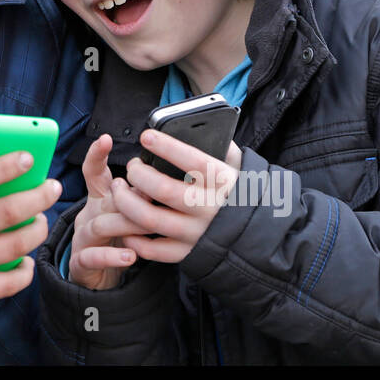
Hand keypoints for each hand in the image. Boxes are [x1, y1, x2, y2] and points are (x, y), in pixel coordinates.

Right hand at [0, 149, 62, 322]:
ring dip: (35, 230)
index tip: (27, 156)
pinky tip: (25, 262)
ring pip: (11, 246)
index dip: (4, 166)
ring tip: (41, 220)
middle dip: (37, 196)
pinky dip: (22, 274)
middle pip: (4, 211)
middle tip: (52, 187)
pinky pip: (2, 285)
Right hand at [67, 134, 147, 289]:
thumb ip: (139, 197)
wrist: (98, 278)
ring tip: (146, 226)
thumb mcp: (128, 215)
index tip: (105, 139)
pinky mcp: (82, 262)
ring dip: (124, 224)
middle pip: (104, 199)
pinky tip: (130, 256)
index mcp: (98, 199)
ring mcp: (83, 238)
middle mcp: (88, 215)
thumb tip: (162, 178)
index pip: (93, 172)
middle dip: (127, 198)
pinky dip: (112, 256)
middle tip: (152, 198)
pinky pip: (93, 257)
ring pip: (99, 225)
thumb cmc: (117, 240)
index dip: (96, 155)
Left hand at [95, 129, 241, 263]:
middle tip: (132, 167)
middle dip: (138, 174)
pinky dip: (134, 236)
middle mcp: (208, 208)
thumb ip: (220, 146)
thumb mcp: (238, 166)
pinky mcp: (187, 253)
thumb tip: (197, 125)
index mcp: (222, 182)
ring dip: (126, 201)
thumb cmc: (239, 193)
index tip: (147, 137)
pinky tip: (127, 222)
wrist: (259, 235)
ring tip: (120, 188)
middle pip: (162, 189)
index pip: (192, 160)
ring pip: (149, 218)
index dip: (167, 147)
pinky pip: (152, 249)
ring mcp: (196, 233)